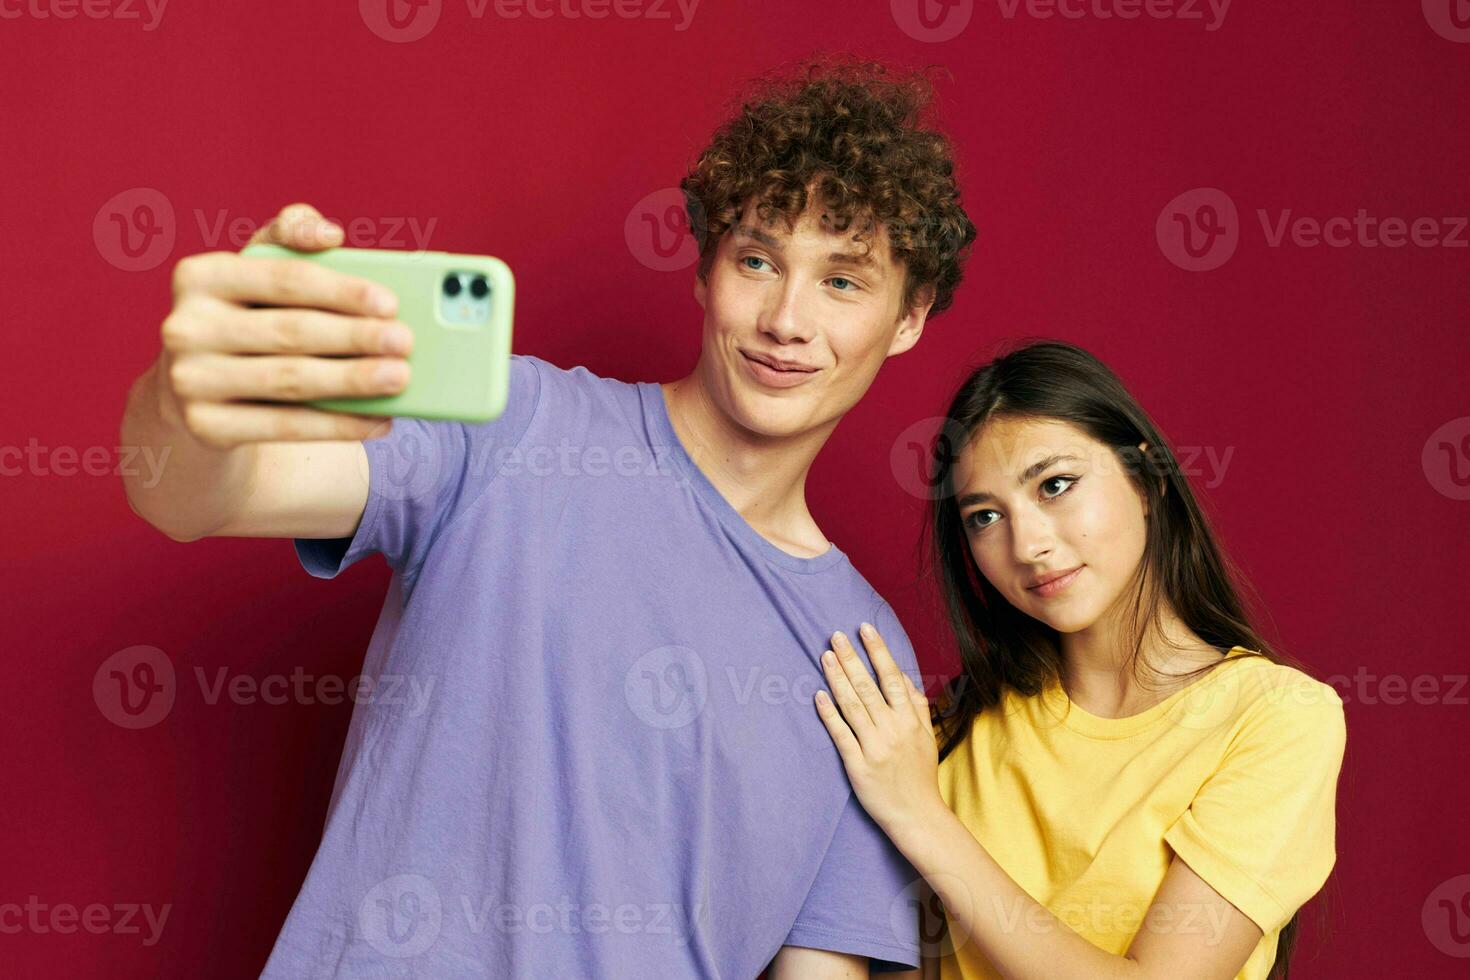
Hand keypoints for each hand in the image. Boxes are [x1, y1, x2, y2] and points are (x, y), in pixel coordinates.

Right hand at [156, 202, 414, 448]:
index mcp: (200, 276)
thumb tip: (327, 233)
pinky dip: (339, 425)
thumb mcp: (259, 270)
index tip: (391, 303)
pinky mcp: (204, 426)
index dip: (341, 291)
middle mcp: (185, 326)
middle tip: (404, 342)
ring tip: (401, 378)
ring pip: (290, 380)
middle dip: (356, 337)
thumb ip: (291, 235)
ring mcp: (190, 380)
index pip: (284, 279)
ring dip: (354, 381)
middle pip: (290, 331)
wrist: (200, 388)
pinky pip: (284, 426)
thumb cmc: (248, 314)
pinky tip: (380, 420)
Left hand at [814, 623, 944, 839]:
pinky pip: (841, 734)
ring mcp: (874, 747)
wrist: (917, 815)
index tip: (865, 629)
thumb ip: (916, 706)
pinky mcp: (858, 765)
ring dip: (838, 678)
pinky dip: (830, 714)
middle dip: (851, 658)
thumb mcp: (927, 737)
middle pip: (868, 687)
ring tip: (826, 655)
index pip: (891, 678)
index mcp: (910, 721)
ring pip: (852, 706)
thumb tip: (903, 677)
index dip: (878, 651)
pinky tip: (819, 695)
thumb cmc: (920, 774)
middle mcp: (892, 730)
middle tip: (836, 635)